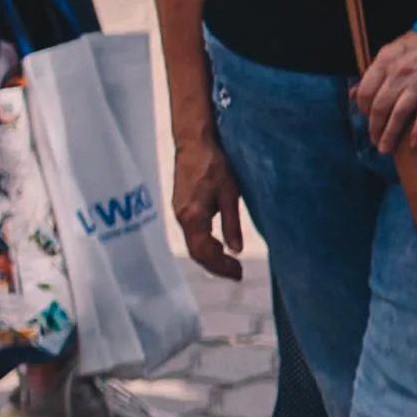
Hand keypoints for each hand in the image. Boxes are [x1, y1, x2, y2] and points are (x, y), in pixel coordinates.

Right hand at [172, 125, 250, 281]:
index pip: (204, 252)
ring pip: (193, 243)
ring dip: (211, 256)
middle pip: (196, 251)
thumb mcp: (230, 194)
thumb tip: (236, 251)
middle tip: (237, 273)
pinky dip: (205, 244)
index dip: (221, 267)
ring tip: (231, 264)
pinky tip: (219, 245)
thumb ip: (231, 224)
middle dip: (216, 266)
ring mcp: (178, 211)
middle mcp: (181, 217)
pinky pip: (192, 232)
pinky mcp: (181, 205)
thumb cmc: (214, 164)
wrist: (194, 142)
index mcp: (192, 216)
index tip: (239, 274)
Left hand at [348, 26, 416, 158]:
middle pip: (380, 107)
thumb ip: (373, 72)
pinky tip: (413, 144)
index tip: (366, 118)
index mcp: (384, 62)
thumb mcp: (390, 51)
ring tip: (386, 148)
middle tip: (374, 141)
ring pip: (399, 114)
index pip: (366, 92)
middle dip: (374, 127)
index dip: (363, 109)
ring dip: (390, 134)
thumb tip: (353, 93)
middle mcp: (399, 74)